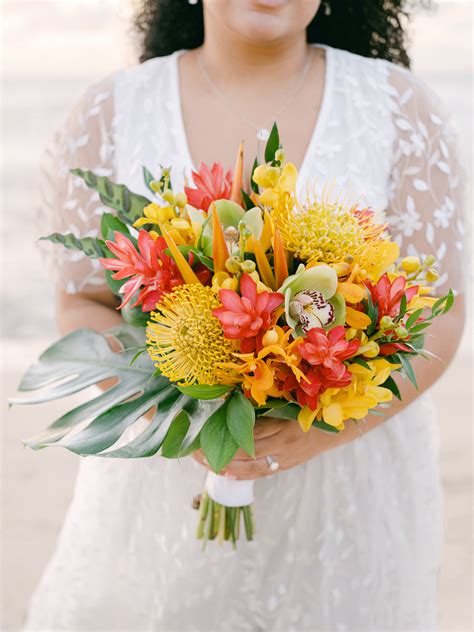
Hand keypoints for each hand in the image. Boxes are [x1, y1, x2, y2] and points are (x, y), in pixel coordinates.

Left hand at [192, 417, 329, 480]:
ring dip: (227, 466)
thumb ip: (263, 409)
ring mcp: (285, 458)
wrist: (334, 431)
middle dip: (220, 452)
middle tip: (197, 451)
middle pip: (246, 451)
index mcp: (283, 424)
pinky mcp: (285, 467)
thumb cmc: (307, 412)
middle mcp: (283, 444)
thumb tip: (231, 406)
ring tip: (206, 464)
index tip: (206, 431)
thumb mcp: (287, 406)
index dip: (226, 433)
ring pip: (251, 466)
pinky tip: (225, 474)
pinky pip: (260, 473)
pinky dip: (241, 475)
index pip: (250, 431)